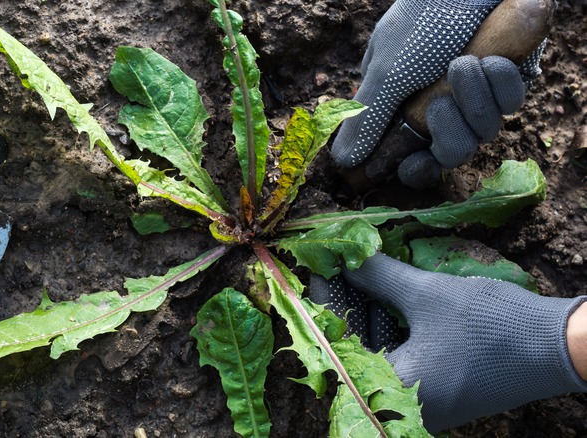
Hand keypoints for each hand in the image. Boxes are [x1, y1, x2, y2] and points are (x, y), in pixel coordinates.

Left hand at [309, 253, 586, 431]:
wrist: (560, 349)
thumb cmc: (492, 326)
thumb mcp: (428, 295)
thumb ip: (379, 278)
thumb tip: (345, 257)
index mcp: (393, 390)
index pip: (336, 344)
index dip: (322, 301)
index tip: (314, 267)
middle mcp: (402, 404)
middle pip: (353, 349)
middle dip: (343, 303)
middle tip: (332, 264)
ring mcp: (421, 401)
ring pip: (376, 351)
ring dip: (366, 312)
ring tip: (354, 271)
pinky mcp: (438, 390)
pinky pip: (399, 357)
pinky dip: (390, 326)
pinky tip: (383, 294)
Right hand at [329, 0, 541, 188]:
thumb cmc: (423, 19)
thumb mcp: (387, 72)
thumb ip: (367, 121)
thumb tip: (342, 161)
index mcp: (403, 105)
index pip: (410, 154)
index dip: (416, 166)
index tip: (415, 164)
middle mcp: (439, 103)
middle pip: (450, 150)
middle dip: (448, 129)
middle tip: (438, 103)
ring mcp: (476, 93)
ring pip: (483, 129)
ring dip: (474, 96)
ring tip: (464, 61)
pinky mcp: (509, 79)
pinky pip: (511, 101)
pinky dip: (500, 81)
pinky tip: (489, 56)